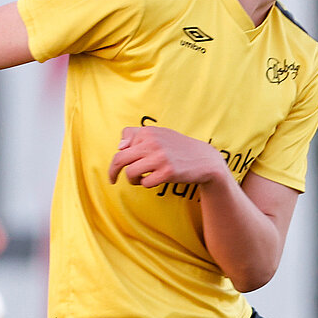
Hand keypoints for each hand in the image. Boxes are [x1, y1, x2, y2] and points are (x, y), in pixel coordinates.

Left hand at [108, 126, 229, 189]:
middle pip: (120, 160)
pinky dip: (147, 184)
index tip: (118, 167)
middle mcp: (153, 143)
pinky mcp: (167, 172)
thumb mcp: (159, 134)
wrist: (204, 159)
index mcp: (149, 132)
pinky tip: (155, 180)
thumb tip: (119, 147)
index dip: (118, 158)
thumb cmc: (178, 148)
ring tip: (141, 179)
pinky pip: (145, 183)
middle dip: (113, 172)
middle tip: (112, 180)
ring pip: (131, 173)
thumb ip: (136, 135)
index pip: (122, 146)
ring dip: (133, 180)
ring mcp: (160, 158)